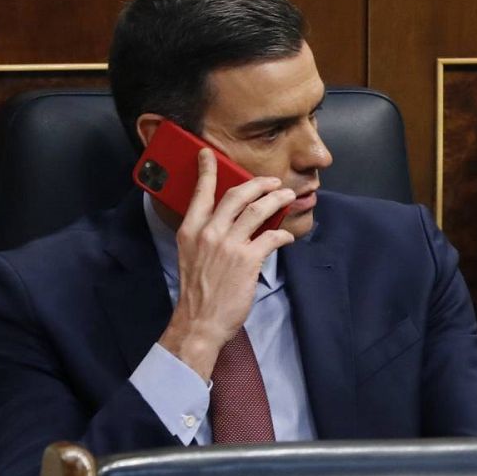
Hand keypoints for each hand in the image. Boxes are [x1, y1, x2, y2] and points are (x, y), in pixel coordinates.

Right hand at [157, 148, 295, 379]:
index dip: (207, 171)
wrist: (199, 321)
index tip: (208, 155)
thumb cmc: (197, 291)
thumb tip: (223, 221)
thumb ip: (203, 235)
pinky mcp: (248, 260)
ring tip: (287, 197)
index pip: (200, 193)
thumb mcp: (189, 255)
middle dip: (258, 184)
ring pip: (258, 211)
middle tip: (272, 181)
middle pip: (237, 195)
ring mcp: (228, 245)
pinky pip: (271, 237)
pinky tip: (286, 236)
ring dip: (277, 200)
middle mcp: (208, 233)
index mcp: (190, 230)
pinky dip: (282, 234)